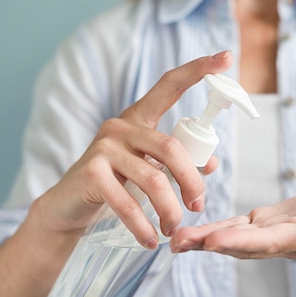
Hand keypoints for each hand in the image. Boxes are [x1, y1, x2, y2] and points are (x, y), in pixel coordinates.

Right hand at [35, 51, 231, 247]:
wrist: (69, 207)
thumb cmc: (115, 185)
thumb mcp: (148, 171)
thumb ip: (177, 164)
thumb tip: (212, 162)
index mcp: (139, 119)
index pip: (169, 85)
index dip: (198, 70)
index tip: (226, 57)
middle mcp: (121, 126)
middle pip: (172, 148)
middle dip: (192, 182)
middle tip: (198, 206)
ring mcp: (104, 146)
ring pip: (154, 179)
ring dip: (170, 211)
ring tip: (174, 229)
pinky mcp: (91, 172)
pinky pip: (128, 202)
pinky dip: (143, 226)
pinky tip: (151, 240)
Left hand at [170, 170, 295, 258]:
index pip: (273, 240)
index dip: (244, 241)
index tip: (215, 240)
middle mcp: (286, 241)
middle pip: (246, 246)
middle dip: (212, 244)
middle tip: (180, 242)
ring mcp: (272, 236)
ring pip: (236, 241)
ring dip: (205, 242)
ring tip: (176, 241)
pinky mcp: (264, 225)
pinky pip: (236, 229)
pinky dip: (213, 232)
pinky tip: (190, 234)